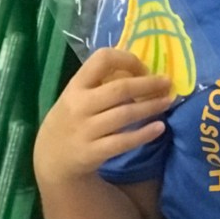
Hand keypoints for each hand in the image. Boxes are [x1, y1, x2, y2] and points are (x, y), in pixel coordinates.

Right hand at [34, 47, 175, 185]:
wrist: (51, 158)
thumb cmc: (72, 119)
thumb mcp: (77, 96)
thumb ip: (101, 83)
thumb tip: (142, 70)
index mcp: (75, 86)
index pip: (102, 60)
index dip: (128, 60)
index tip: (144, 68)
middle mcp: (79, 105)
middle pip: (120, 89)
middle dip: (148, 84)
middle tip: (167, 83)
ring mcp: (85, 130)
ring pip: (125, 114)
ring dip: (151, 106)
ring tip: (168, 101)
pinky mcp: (93, 152)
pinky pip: (124, 141)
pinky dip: (145, 134)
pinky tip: (160, 127)